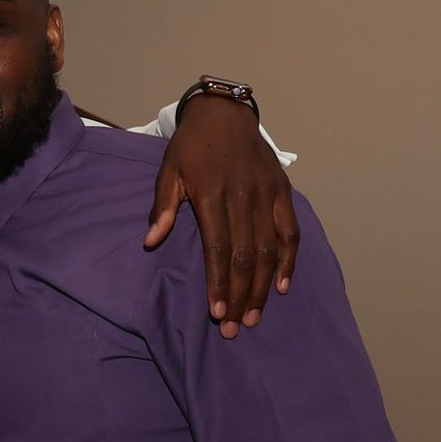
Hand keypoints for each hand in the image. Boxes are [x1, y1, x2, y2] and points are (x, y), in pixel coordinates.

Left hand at [145, 94, 298, 338]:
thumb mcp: (168, 171)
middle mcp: (243, 197)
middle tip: (233, 328)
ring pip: (270, 249)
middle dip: (239, 295)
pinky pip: (290, 231)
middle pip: (246, 256)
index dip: (218, 283)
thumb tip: (150, 242)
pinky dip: (289, 259)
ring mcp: (267, 194)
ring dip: (263, 286)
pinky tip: (282, 286)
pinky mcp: (282, 191)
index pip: (219, 249)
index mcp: (212, 195)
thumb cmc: (190, 147)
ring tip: (253, 316)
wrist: (225, 113)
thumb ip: (162, 207)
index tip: (216, 312)